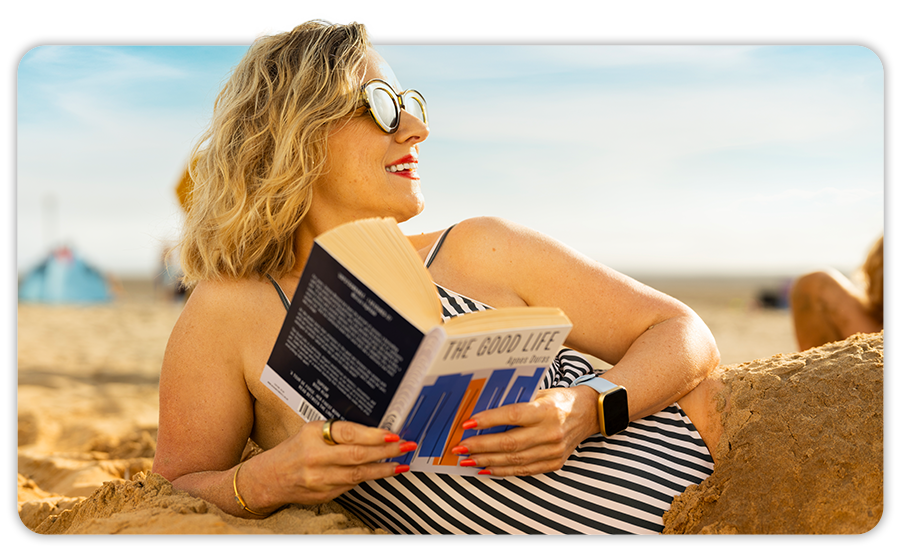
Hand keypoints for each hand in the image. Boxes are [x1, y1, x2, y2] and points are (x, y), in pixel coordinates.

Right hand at [261, 419, 415, 505]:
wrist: (268, 478)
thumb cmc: (293, 450)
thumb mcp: (310, 431)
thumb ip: (337, 431)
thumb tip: (372, 431)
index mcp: (312, 435)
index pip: (348, 433)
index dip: (372, 435)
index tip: (392, 434)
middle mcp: (315, 457)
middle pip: (357, 455)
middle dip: (386, 451)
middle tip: (406, 446)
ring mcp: (319, 479)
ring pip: (358, 474)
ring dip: (383, 469)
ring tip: (401, 464)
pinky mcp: (324, 494)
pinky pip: (351, 486)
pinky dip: (369, 479)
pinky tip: (382, 473)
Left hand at [450, 387, 600, 476]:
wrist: (590, 413)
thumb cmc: (560, 399)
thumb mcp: (540, 392)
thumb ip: (517, 401)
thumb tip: (483, 407)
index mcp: (547, 410)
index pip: (512, 416)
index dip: (488, 421)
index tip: (468, 423)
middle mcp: (550, 432)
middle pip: (509, 443)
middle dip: (480, 446)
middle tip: (459, 447)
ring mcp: (553, 451)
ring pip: (514, 460)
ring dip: (487, 461)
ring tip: (467, 460)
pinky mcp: (554, 463)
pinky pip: (524, 470)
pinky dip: (503, 471)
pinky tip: (486, 469)